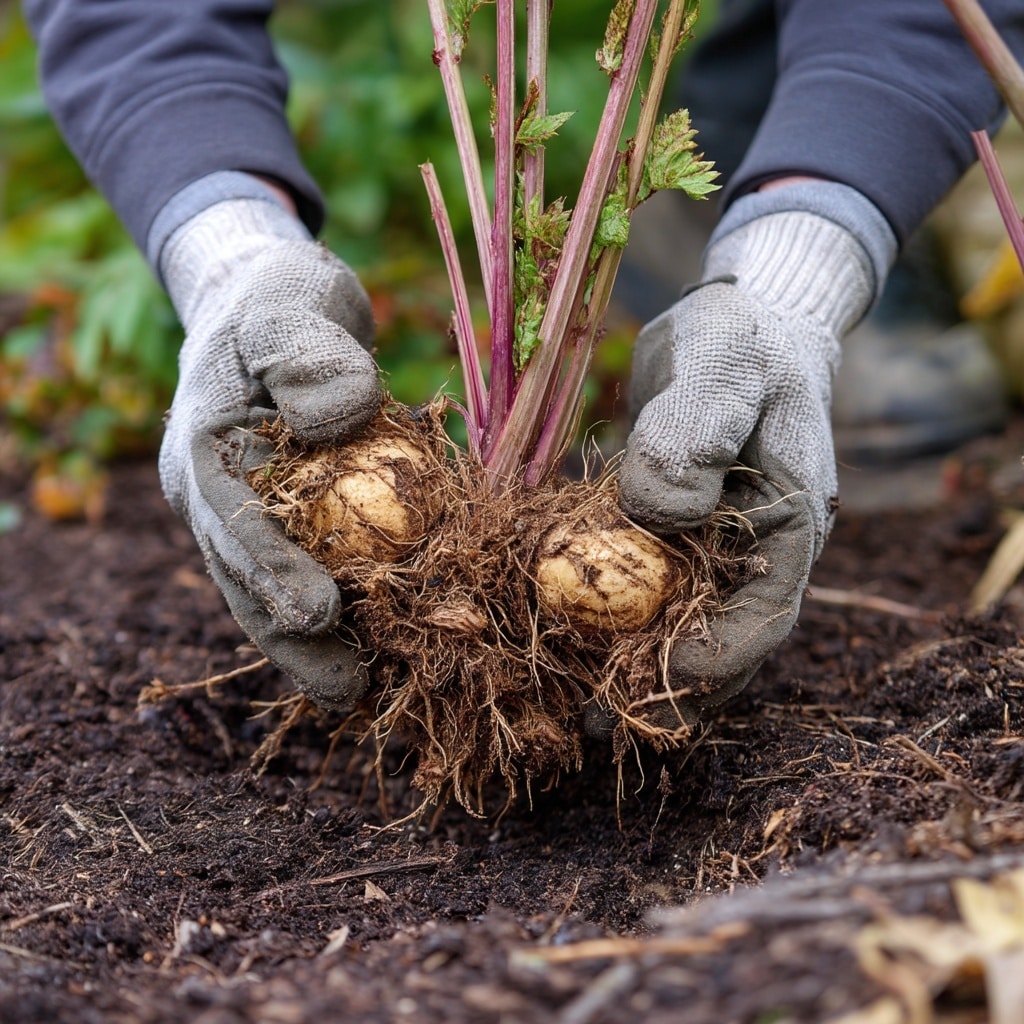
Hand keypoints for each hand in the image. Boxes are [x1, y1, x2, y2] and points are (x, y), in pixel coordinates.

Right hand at [158, 195, 381, 709]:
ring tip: (361, 693)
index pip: (231, 522)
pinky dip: (338, 607)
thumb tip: (339, 417)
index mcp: (201, 447)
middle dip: (293, 636)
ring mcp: (245, 510)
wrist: (274, 302)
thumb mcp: (290, 303)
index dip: (273, 572)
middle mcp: (213, 493)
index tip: (321, 615)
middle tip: (346, 690)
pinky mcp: (287, 515)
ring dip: (314, 642)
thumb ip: (307, 351)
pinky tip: (377, 644)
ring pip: (272, 587)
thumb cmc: (279, 298)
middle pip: (245, 577)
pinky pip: (307, 568)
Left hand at [614, 185, 891, 726]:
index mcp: (790, 517)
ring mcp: (718, 545)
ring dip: (635, 669)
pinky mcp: (676, 533)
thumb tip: (662, 513)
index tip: (662, 683)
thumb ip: (695, 431)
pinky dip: (615, 624)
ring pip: (683, 626)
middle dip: (666, 687)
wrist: (737, 325)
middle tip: (597, 723)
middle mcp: (757, 546)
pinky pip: (649, 592)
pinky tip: (570, 646)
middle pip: (722, 639)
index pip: (765, 611)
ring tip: (576, 709)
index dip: (717, 657)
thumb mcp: (725, 366)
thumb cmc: (741, 341)